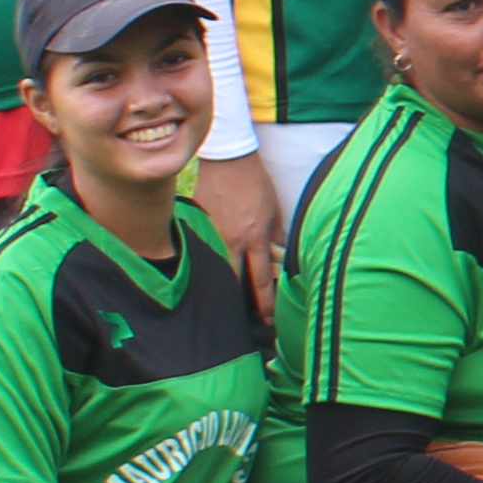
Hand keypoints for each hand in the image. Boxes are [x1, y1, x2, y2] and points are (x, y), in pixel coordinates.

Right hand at [186, 149, 286, 319]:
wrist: (228, 161)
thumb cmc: (255, 184)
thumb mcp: (275, 212)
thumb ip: (278, 239)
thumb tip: (282, 260)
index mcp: (253, 239)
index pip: (261, 281)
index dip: (266, 304)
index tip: (269, 319)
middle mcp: (231, 242)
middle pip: (235, 284)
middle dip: (243, 306)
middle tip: (251, 322)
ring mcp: (212, 236)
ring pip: (218, 271)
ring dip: (227, 287)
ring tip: (232, 306)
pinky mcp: (199, 227)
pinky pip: (206, 252)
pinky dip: (213, 264)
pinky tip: (214, 274)